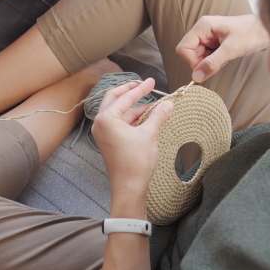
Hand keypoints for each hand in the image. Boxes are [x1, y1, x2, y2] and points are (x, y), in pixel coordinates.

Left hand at [91, 78, 173, 216]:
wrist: (129, 187)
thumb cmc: (136, 162)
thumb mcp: (149, 134)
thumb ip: (158, 115)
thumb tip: (168, 103)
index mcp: (106, 119)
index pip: (125, 97)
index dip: (141, 89)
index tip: (152, 82)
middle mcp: (101, 123)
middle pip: (115, 99)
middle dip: (130, 92)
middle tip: (144, 85)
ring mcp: (103, 133)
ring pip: (118, 112)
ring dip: (134, 107)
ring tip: (153, 104)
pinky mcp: (109, 141)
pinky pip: (120, 123)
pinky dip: (132, 118)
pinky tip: (146, 117)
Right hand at [176, 14, 269, 82]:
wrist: (268, 31)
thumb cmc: (252, 33)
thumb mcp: (232, 49)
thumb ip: (213, 63)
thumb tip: (196, 77)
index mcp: (203, 26)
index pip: (184, 48)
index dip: (192, 61)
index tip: (207, 66)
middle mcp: (203, 30)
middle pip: (190, 53)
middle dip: (203, 62)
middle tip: (221, 61)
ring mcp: (209, 37)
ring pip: (199, 57)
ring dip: (211, 62)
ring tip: (226, 56)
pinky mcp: (215, 43)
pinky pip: (207, 57)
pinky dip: (216, 61)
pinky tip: (227, 56)